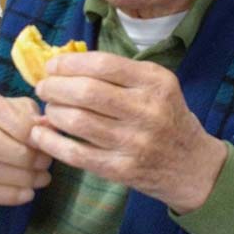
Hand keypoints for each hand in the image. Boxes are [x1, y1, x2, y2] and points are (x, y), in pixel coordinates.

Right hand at [0, 77, 51, 204]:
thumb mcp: (17, 106)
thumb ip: (32, 116)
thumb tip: (48, 129)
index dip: (22, 128)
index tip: (43, 139)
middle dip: (23, 156)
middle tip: (45, 163)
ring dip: (18, 178)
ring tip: (41, 179)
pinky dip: (6, 195)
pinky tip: (27, 194)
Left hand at [30, 53, 226, 213]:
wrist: (193, 167)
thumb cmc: (167, 118)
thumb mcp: (157, 86)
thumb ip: (119, 73)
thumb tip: (64, 66)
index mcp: (155, 82)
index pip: (103, 64)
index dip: (69, 63)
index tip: (52, 66)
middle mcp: (147, 110)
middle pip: (87, 92)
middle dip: (55, 87)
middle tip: (43, 87)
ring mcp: (135, 142)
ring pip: (79, 122)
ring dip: (53, 112)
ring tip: (47, 108)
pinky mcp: (122, 170)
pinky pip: (77, 154)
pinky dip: (51, 142)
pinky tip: (40, 134)